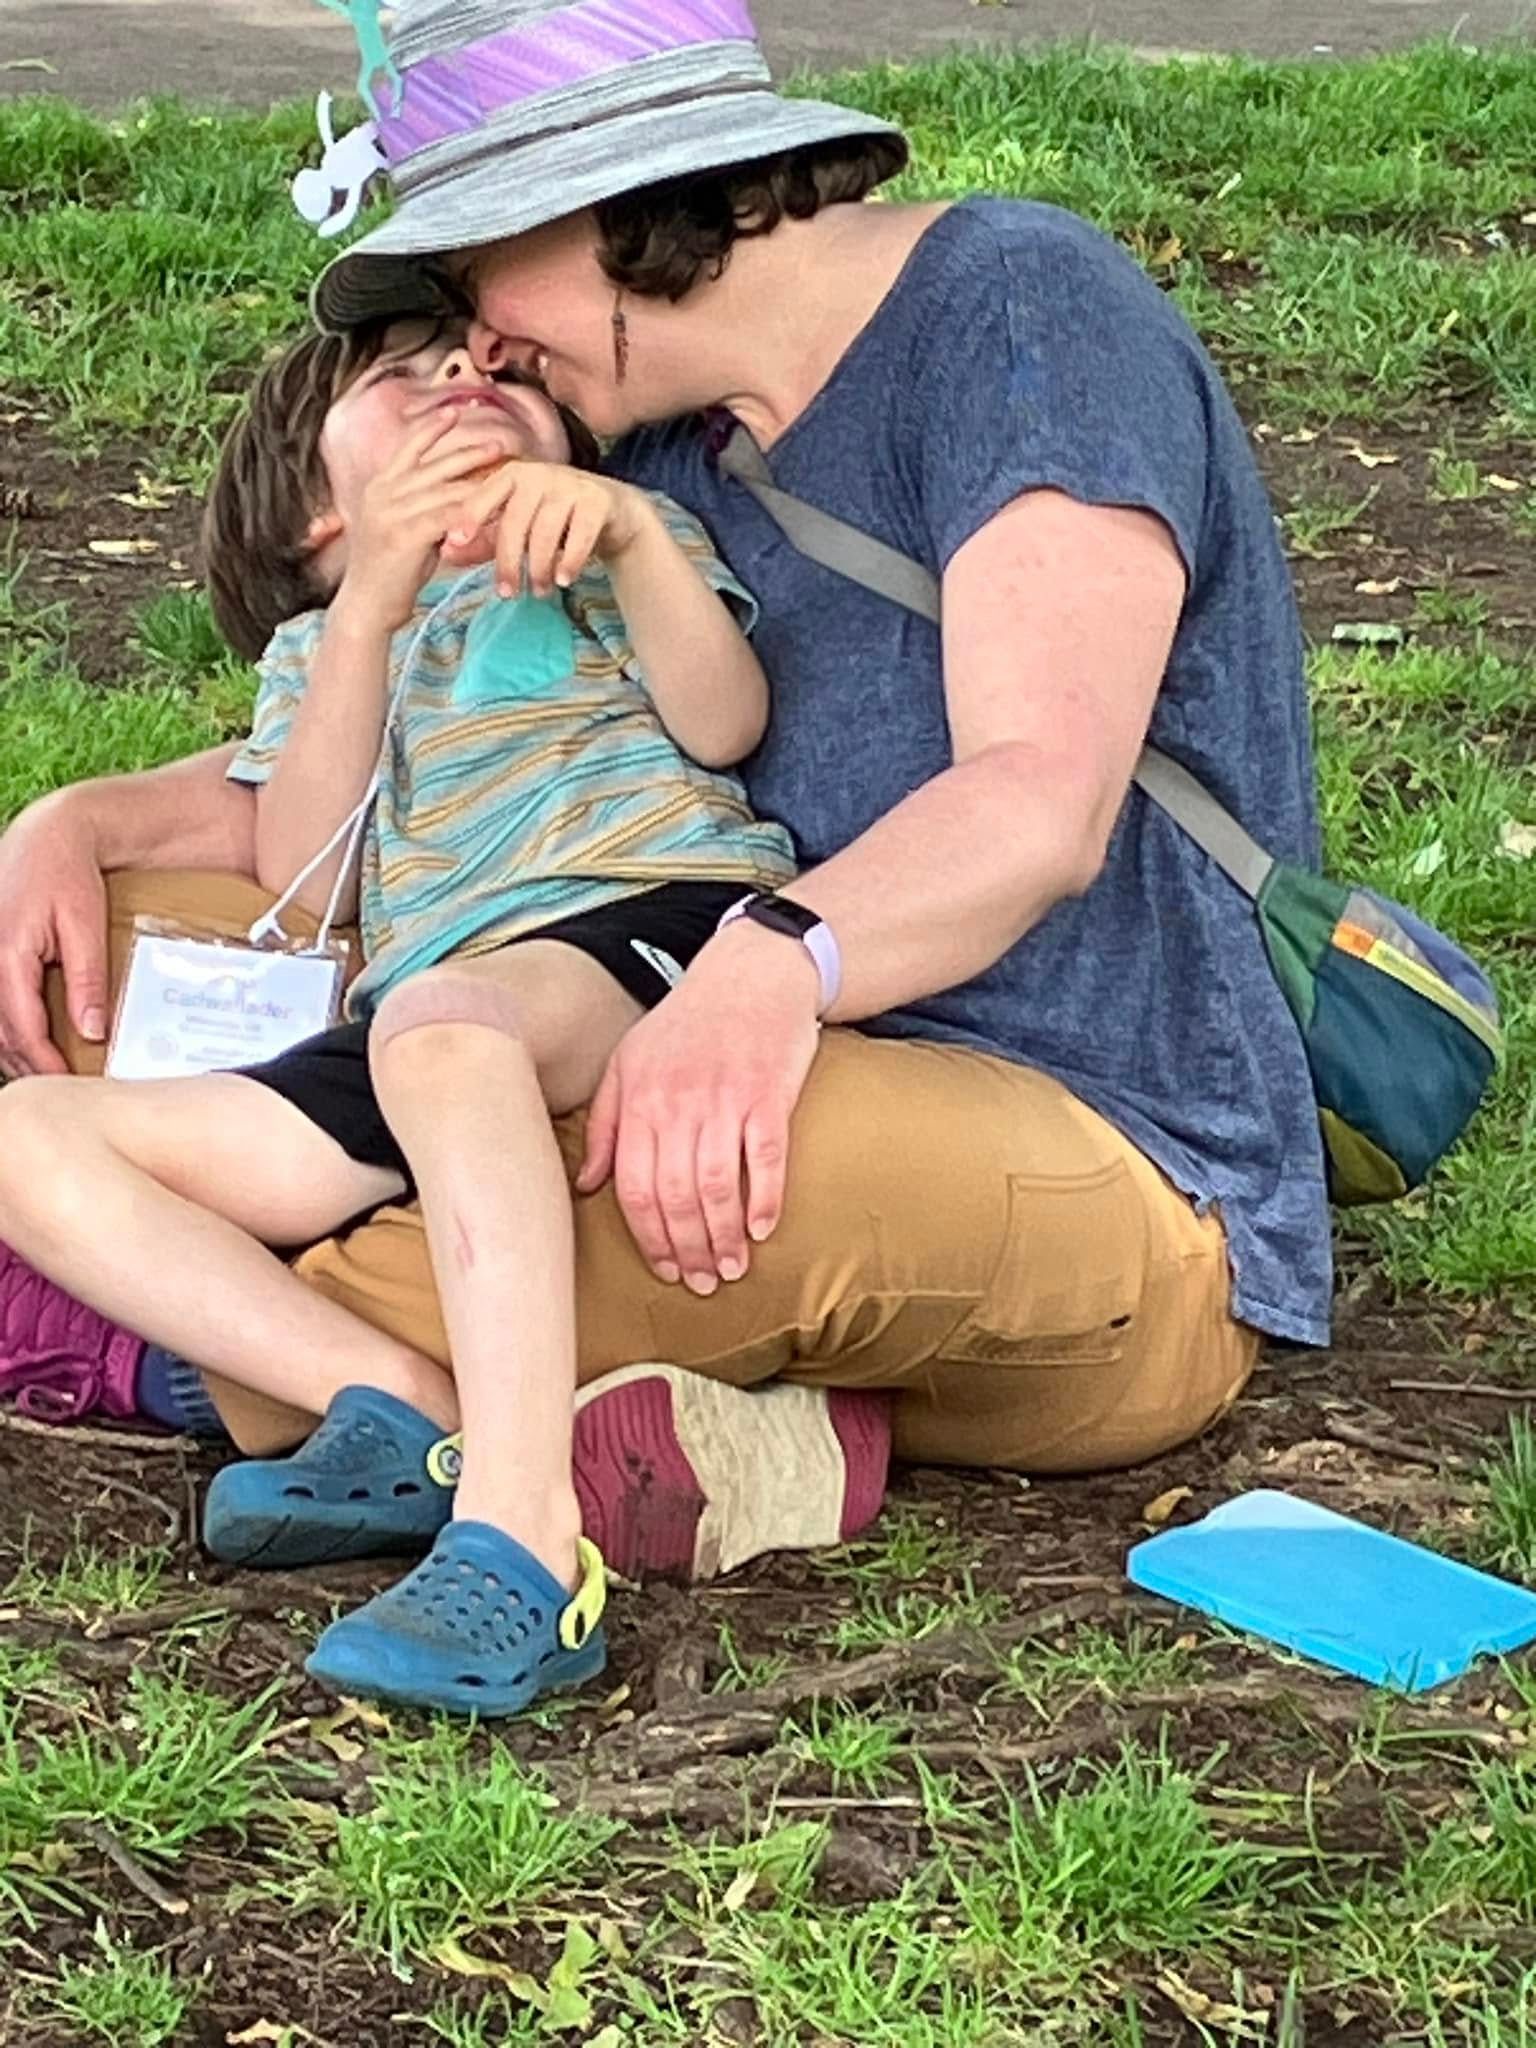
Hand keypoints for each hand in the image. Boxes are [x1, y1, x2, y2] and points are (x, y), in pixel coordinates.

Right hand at [0, 793, 109, 1077]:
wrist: (47, 836)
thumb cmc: (69, 874)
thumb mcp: (86, 926)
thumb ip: (86, 981)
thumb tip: (92, 1032)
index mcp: (8, 955)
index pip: (22, 1027)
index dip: (44, 1062)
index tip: (68, 1084)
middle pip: (0, 1032)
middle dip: (28, 1064)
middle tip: (61, 1090)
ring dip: (14, 1051)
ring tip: (47, 1072)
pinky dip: (7, 1028)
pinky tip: (26, 1042)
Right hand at [336, 414, 515, 633]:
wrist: (366, 606)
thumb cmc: (389, 573)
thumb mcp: (401, 529)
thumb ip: (418, 507)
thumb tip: (451, 495)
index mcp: (379, 487)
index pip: (408, 448)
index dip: (433, 428)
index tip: (457, 411)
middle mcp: (383, 492)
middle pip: (434, 463)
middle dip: (470, 451)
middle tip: (500, 442)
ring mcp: (392, 511)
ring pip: (445, 488)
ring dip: (480, 480)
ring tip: (508, 473)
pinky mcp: (406, 533)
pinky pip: (448, 515)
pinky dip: (475, 512)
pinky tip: (498, 512)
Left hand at [445, 464, 651, 598]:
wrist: (614, 515)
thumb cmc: (556, 522)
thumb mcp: (519, 528)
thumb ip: (484, 541)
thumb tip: (445, 556)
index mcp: (515, 474)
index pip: (486, 494)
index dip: (469, 516)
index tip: (452, 542)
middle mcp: (541, 473)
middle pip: (516, 520)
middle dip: (508, 560)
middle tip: (506, 593)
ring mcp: (571, 484)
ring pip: (546, 531)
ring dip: (539, 567)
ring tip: (538, 591)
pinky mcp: (598, 501)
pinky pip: (579, 535)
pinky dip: (570, 561)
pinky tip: (564, 580)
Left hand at [576, 927, 820, 1291]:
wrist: (751, 973)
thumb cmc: (687, 1022)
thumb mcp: (629, 1061)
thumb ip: (605, 1123)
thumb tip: (586, 1185)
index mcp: (639, 1101)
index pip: (634, 1187)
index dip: (648, 1237)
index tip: (665, 1269)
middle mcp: (678, 1104)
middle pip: (675, 1195)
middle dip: (687, 1248)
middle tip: (702, 1283)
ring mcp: (725, 1099)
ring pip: (718, 1185)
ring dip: (723, 1236)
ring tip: (732, 1268)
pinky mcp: (769, 1094)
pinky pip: (765, 1156)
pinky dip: (764, 1197)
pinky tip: (763, 1228)